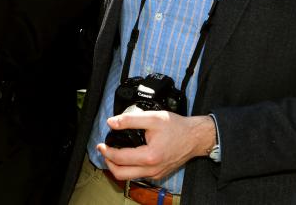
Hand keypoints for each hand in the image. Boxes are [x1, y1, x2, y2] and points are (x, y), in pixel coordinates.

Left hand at [96, 110, 215, 180]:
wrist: (195, 137)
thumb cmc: (177, 127)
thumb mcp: (152, 118)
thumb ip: (130, 120)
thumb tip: (112, 122)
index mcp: (149, 157)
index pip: (120, 158)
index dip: (107, 151)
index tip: (100, 144)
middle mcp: (152, 170)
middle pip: (121, 174)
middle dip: (109, 163)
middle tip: (104, 152)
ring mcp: (156, 174)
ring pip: (129, 177)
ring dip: (118, 167)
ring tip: (113, 154)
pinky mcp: (159, 174)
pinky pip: (139, 175)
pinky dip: (129, 168)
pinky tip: (127, 157)